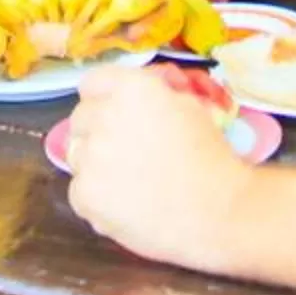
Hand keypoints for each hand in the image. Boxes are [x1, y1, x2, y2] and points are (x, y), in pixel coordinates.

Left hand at [65, 68, 255, 271]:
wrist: (218, 211)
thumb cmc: (212, 156)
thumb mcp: (189, 106)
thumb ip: (154, 93)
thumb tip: (137, 93)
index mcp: (131, 89)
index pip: (93, 83)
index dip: (104, 98)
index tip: (115, 113)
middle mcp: (103, 116)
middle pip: (81, 119)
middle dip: (97, 130)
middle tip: (125, 150)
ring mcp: (89, 157)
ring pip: (77, 154)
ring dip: (95, 163)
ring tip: (128, 182)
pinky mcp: (84, 194)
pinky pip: (79, 190)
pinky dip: (97, 198)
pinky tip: (125, 206)